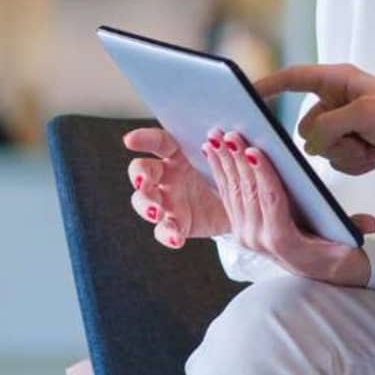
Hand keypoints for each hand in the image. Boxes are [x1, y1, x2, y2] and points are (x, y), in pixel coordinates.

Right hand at [124, 126, 229, 248]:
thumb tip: (232, 137)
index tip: (130, 140)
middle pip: (142, 171)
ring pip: (144, 201)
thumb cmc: (232, 175)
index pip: (159, 142)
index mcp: (180, 154)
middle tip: (144, 182)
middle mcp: (168, 176)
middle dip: (139, 176)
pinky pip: (163, 230)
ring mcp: (168, 200)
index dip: (144, 138)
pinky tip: (176, 238)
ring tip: (156, 212)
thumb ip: (226, 150)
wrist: (243, 207)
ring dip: (146, 206)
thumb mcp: (231, 160)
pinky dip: (167, 234)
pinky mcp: (175, 223)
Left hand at [202, 129, 374, 287]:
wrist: (324, 278)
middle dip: (237, 161)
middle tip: (229, 133)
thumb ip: (354, 230)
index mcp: (283, 241)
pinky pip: (228, 197)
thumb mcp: (348, 246)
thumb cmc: (337, 257)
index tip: (256, 151)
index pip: (272, 201)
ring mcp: (247, 235)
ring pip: (233, 192)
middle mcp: (259, 239)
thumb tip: (370, 223)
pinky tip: (213, 154)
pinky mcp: (241, 229)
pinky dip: (220, 172)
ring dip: (223, 162)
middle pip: (248, 192)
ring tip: (215, 136)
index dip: (263, 176)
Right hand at [258, 63, 374, 178]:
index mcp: (340, 80)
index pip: (295, 78)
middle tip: (356, 137)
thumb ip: (327, 126)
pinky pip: (336, 161)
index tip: (243, 95)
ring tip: (371, 146)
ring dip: (344, 154)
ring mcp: (346, 126)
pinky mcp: (355, 146)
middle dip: (327, 139)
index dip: (268, 85)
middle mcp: (338, 101)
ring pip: (320, 149)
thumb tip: (309, 144)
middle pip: (305, 126)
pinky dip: (354, 163)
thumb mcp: (364, 115)